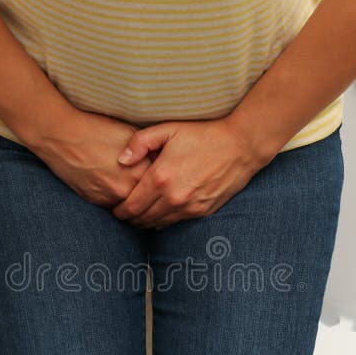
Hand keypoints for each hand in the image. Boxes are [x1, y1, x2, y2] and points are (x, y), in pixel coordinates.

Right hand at [23, 109, 152, 208]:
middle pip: (149, 198)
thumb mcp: (130, 133)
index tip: (164, 177)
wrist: (62, 136)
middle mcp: (128, 187)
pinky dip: (119, 202)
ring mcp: (111, 197)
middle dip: (152, 194)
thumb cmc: (96, 129)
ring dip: (135, 201)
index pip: (161, 182)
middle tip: (154, 190)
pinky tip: (116, 189)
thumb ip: (148, 150)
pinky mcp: (97, 202)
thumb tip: (163, 162)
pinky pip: (115, 207)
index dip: (162, 178)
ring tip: (136, 192)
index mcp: (140, 168)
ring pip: (133, 206)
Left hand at [111, 118, 272, 228]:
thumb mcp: (169, 129)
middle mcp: (173, 198)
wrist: (240, 147)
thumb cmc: (203, 135)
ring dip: (145, 222)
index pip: (130, 206)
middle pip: (141, 219)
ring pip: (157, 225)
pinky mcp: (201, 212)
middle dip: (129, 218)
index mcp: (160, 178)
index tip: (114, 208)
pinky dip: (163, 221)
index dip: (118, 210)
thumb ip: (139, 142)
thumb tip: (121, 160)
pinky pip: (174, 224)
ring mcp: (188, 208)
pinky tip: (159, 213)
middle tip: (123, 213)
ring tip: (138, 215)